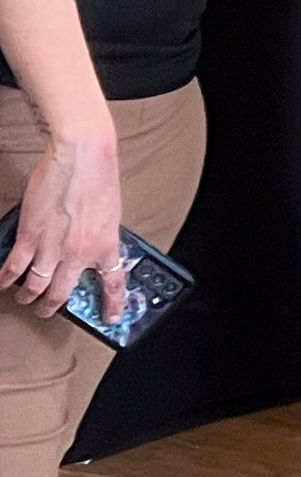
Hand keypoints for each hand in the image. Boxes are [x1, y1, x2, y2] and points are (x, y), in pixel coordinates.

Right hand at [0, 114, 123, 320]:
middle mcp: (80, 253)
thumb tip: (89, 252)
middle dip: (52, 306)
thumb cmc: (99, 178)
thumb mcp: (110, 215)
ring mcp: (53, 247)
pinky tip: (2, 282)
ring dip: (27, 296)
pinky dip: (5, 278)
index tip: (112, 318)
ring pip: (35, 286)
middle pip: (62, 293)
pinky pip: (14, 267)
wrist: (82, 157)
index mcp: (106, 246)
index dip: (113, 304)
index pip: (113, 282)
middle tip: (46, 310)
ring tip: (23, 298)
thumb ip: (100, 237)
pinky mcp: (29, 236)